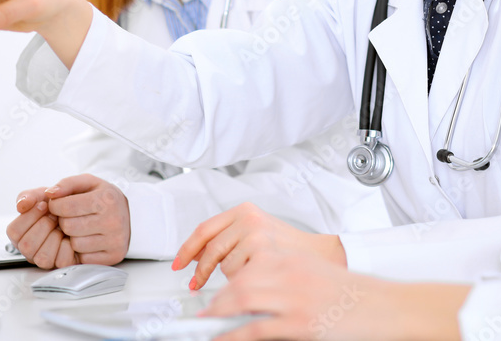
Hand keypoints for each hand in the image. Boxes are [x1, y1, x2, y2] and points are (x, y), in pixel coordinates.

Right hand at [6, 188, 77, 269]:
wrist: (83, 207)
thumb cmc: (61, 203)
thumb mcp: (43, 194)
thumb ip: (29, 196)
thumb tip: (21, 205)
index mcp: (22, 233)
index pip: (14, 232)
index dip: (29, 217)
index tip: (44, 205)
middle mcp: (31, 248)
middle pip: (26, 246)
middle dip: (44, 225)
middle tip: (55, 215)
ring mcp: (46, 257)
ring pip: (42, 257)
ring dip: (55, 237)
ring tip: (63, 225)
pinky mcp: (63, 262)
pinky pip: (62, 261)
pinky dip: (69, 246)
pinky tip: (70, 236)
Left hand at [46, 174, 130, 264]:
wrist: (131, 213)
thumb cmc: (105, 198)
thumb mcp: (89, 182)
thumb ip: (67, 184)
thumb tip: (50, 193)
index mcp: (106, 199)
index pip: (65, 207)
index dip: (56, 206)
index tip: (60, 205)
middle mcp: (113, 220)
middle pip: (68, 227)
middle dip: (65, 221)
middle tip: (73, 217)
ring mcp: (115, 240)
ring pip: (75, 244)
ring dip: (73, 237)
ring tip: (82, 228)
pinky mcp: (114, 255)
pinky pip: (84, 258)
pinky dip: (83, 251)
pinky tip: (89, 239)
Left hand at [172, 202, 345, 287]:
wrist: (322, 256)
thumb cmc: (290, 249)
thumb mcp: (258, 232)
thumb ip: (231, 238)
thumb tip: (199, 255)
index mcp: (245, 211)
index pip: (205, 229)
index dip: (187, 249)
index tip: (178, 263)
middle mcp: (250, 220)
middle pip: (210, 251)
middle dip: (200, 273)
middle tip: (196, 284)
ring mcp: (257, 238)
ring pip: (225, 268)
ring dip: (231, 281)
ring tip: (250, 278)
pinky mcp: (264, 257)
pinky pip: (239, 280)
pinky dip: (240, 289)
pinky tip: (250, 288)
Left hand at [202, 253, 466, 340]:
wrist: (388, 307)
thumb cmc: (356, 296)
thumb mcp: (315, 277)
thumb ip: (284, 279)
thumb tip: (250, 295)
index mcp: (294, 259)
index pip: (246, 263)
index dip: (222, 280)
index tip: (211, 293)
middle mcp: (291, 272)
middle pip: (238, 281)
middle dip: (215, 302)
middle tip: (202, 317)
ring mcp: (294, 297)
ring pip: (240, 300)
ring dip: (217, 317)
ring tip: (206, 329)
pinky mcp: (299, 322)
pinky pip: (254, 328)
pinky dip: (231, 336)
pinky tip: (223, 340)